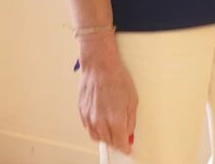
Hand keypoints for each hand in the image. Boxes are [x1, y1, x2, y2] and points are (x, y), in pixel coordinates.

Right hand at [77, 35, 137, 153]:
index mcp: (116, 119)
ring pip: (97, 137)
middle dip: (116, 141)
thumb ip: (131, 120)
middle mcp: (101, 122)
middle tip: (121, 137)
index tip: (128, 148)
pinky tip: (102, 119)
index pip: (120, 143)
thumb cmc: (117, 78)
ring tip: (112, 127)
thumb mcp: (132, 99)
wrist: (100, 65)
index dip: (125, 147)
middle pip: (109, 142)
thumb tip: (129, 133)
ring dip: (105, 136)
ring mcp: (89, 118)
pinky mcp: (82, 113)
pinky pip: (89, 128)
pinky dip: (96, 128)